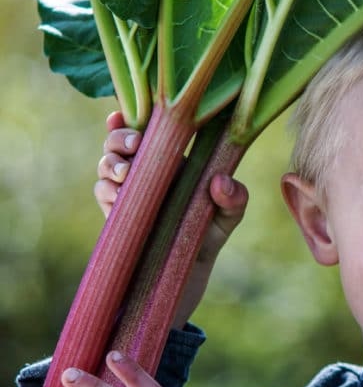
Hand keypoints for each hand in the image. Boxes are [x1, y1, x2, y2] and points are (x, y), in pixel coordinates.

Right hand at [95, 111, 248, 327]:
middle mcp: (146, 171)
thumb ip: (235, 198)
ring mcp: (128, 192)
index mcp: (171, 160)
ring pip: (107, 164)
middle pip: (120, 141)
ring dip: (112, 162)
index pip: (148, 129)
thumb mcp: (230, 215)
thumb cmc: (210, 234)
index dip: (134, 117)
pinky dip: (108, 190)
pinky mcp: (116, 215)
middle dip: (120, 137)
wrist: (188, 274)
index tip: (127, 112)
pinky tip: (121, 196)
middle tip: (135, 144)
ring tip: (128, 173)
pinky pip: (103, 193)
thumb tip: (220, 182)